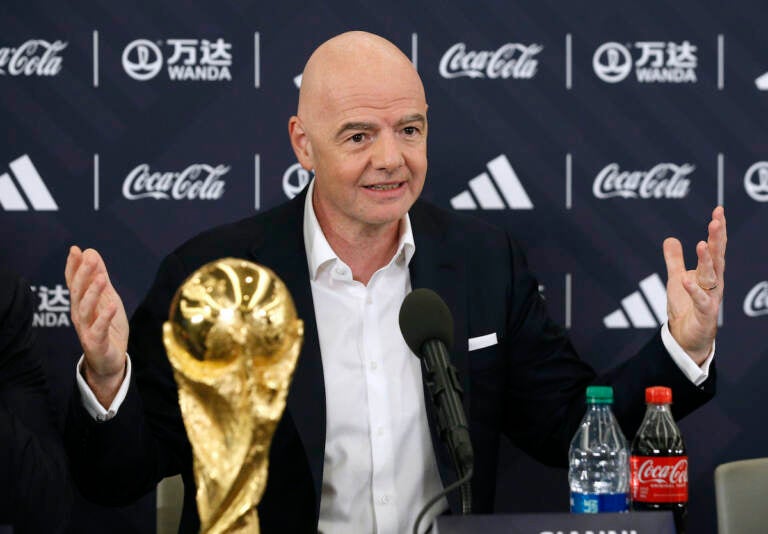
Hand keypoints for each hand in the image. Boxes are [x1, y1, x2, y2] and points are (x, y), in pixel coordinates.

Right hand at [65, 246, 128, 406]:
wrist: (109, 360)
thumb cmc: (107, 327)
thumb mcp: (107, 298)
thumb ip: (100, 278)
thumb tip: (92, 253)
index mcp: (81, 303)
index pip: (74, 282)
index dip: (73, 266)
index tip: (75, 249)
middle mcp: (80, 315)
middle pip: (78, 292)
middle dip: (83, 274)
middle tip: (89, 257)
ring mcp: (86, 329)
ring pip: (86, 309)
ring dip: (93, 293)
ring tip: (100, 278)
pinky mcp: (96, 342)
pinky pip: (99, 329)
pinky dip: (104, 317)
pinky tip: (112, 306)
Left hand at [663, 206, 725, 364]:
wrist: (686, 338)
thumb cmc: (686, 308)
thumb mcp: (677, 279)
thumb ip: (675, 260)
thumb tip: (671, 238)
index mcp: (710, 273)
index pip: (715, 248)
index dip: (717, 230)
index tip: (718, 210)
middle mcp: (714, 283)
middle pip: (717, 257)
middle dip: (717, 239)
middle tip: (716, 220)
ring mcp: (711, 298)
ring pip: (712, 276)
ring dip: (707, 260)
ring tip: (703, 244)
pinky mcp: (704, 314)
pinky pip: (701, 301)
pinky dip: (694, 290)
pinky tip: (686, 280)